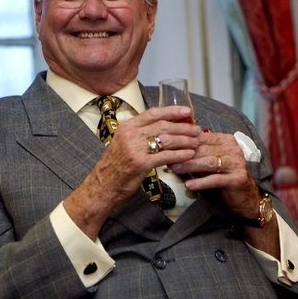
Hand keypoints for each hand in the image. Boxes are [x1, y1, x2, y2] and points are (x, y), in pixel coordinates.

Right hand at [64, 105, 200, 237]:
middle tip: (196, 129)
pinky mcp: (141, 163)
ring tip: (196, 141)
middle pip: (163, 125)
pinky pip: (166, 156)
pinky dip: (180, 154)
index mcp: (126, 127)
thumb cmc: (115, 167)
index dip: (172, 111)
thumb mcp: (123, 144)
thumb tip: (162, 128)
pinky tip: (189, 155)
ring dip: (185, 140)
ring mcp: (135, 148)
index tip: (186, 110)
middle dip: (183, 127)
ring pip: (167, 139)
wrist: (101, 187)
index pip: (153, 113)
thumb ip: (139, 134)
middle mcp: (130, 134)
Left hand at [169, 131, 260, 218]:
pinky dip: (201, 182)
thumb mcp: (212, 161)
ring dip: (190, 165)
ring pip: (209, 162)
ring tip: (175, 169)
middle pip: (204, 149)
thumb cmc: (224, 176)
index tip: (167, 146)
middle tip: (167, 158)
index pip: (202, 138)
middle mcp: (234, 149)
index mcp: (227, 140)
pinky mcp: (238, 179)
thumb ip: (198, 152)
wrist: (245, 197)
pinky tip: (189, 185)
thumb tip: (174, 147)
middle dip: (184, 154)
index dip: (184, 142)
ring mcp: (237, 163)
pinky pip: (216, 179)